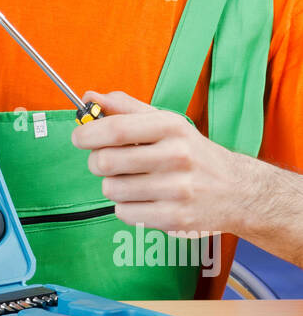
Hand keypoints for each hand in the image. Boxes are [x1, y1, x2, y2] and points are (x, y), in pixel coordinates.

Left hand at [71, 89, 240, 235]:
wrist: (236, 190)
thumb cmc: (192, 152)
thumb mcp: (166, 122)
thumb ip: (125, 108)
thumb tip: (89, 98)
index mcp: (171, 127)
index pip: (115, 129)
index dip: (87, 134)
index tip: (79, 138)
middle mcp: (177, 156)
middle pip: (105, 162)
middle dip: (97, 162)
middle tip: (106, 162)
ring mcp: (177, 190)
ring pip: (111, 190)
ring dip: (113, 186)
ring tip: (133, 181)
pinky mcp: (175, 218)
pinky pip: (124, 213)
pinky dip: (126, 207)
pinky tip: (144, 199)